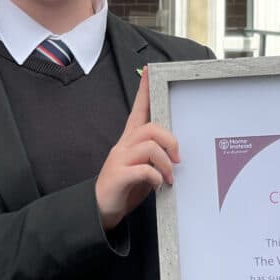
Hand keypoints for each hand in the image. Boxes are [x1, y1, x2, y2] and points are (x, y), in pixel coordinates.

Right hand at [96, 69, 179, 229]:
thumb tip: (177, 152)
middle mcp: (124, 145)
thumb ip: (156, 155)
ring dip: (166, 163)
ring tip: (169, 177)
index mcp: (130, 140)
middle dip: (170, 141)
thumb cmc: (127, 186)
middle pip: (151, 128)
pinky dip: (156, 177)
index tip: (149, 71)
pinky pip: (144, 169)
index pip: (138, 110)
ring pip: (150, 146)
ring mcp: (119, 159)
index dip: (143, 90)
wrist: (101, 208)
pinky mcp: (118, 175)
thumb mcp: (144, 166)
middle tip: (177, 159)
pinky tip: (157, 185)